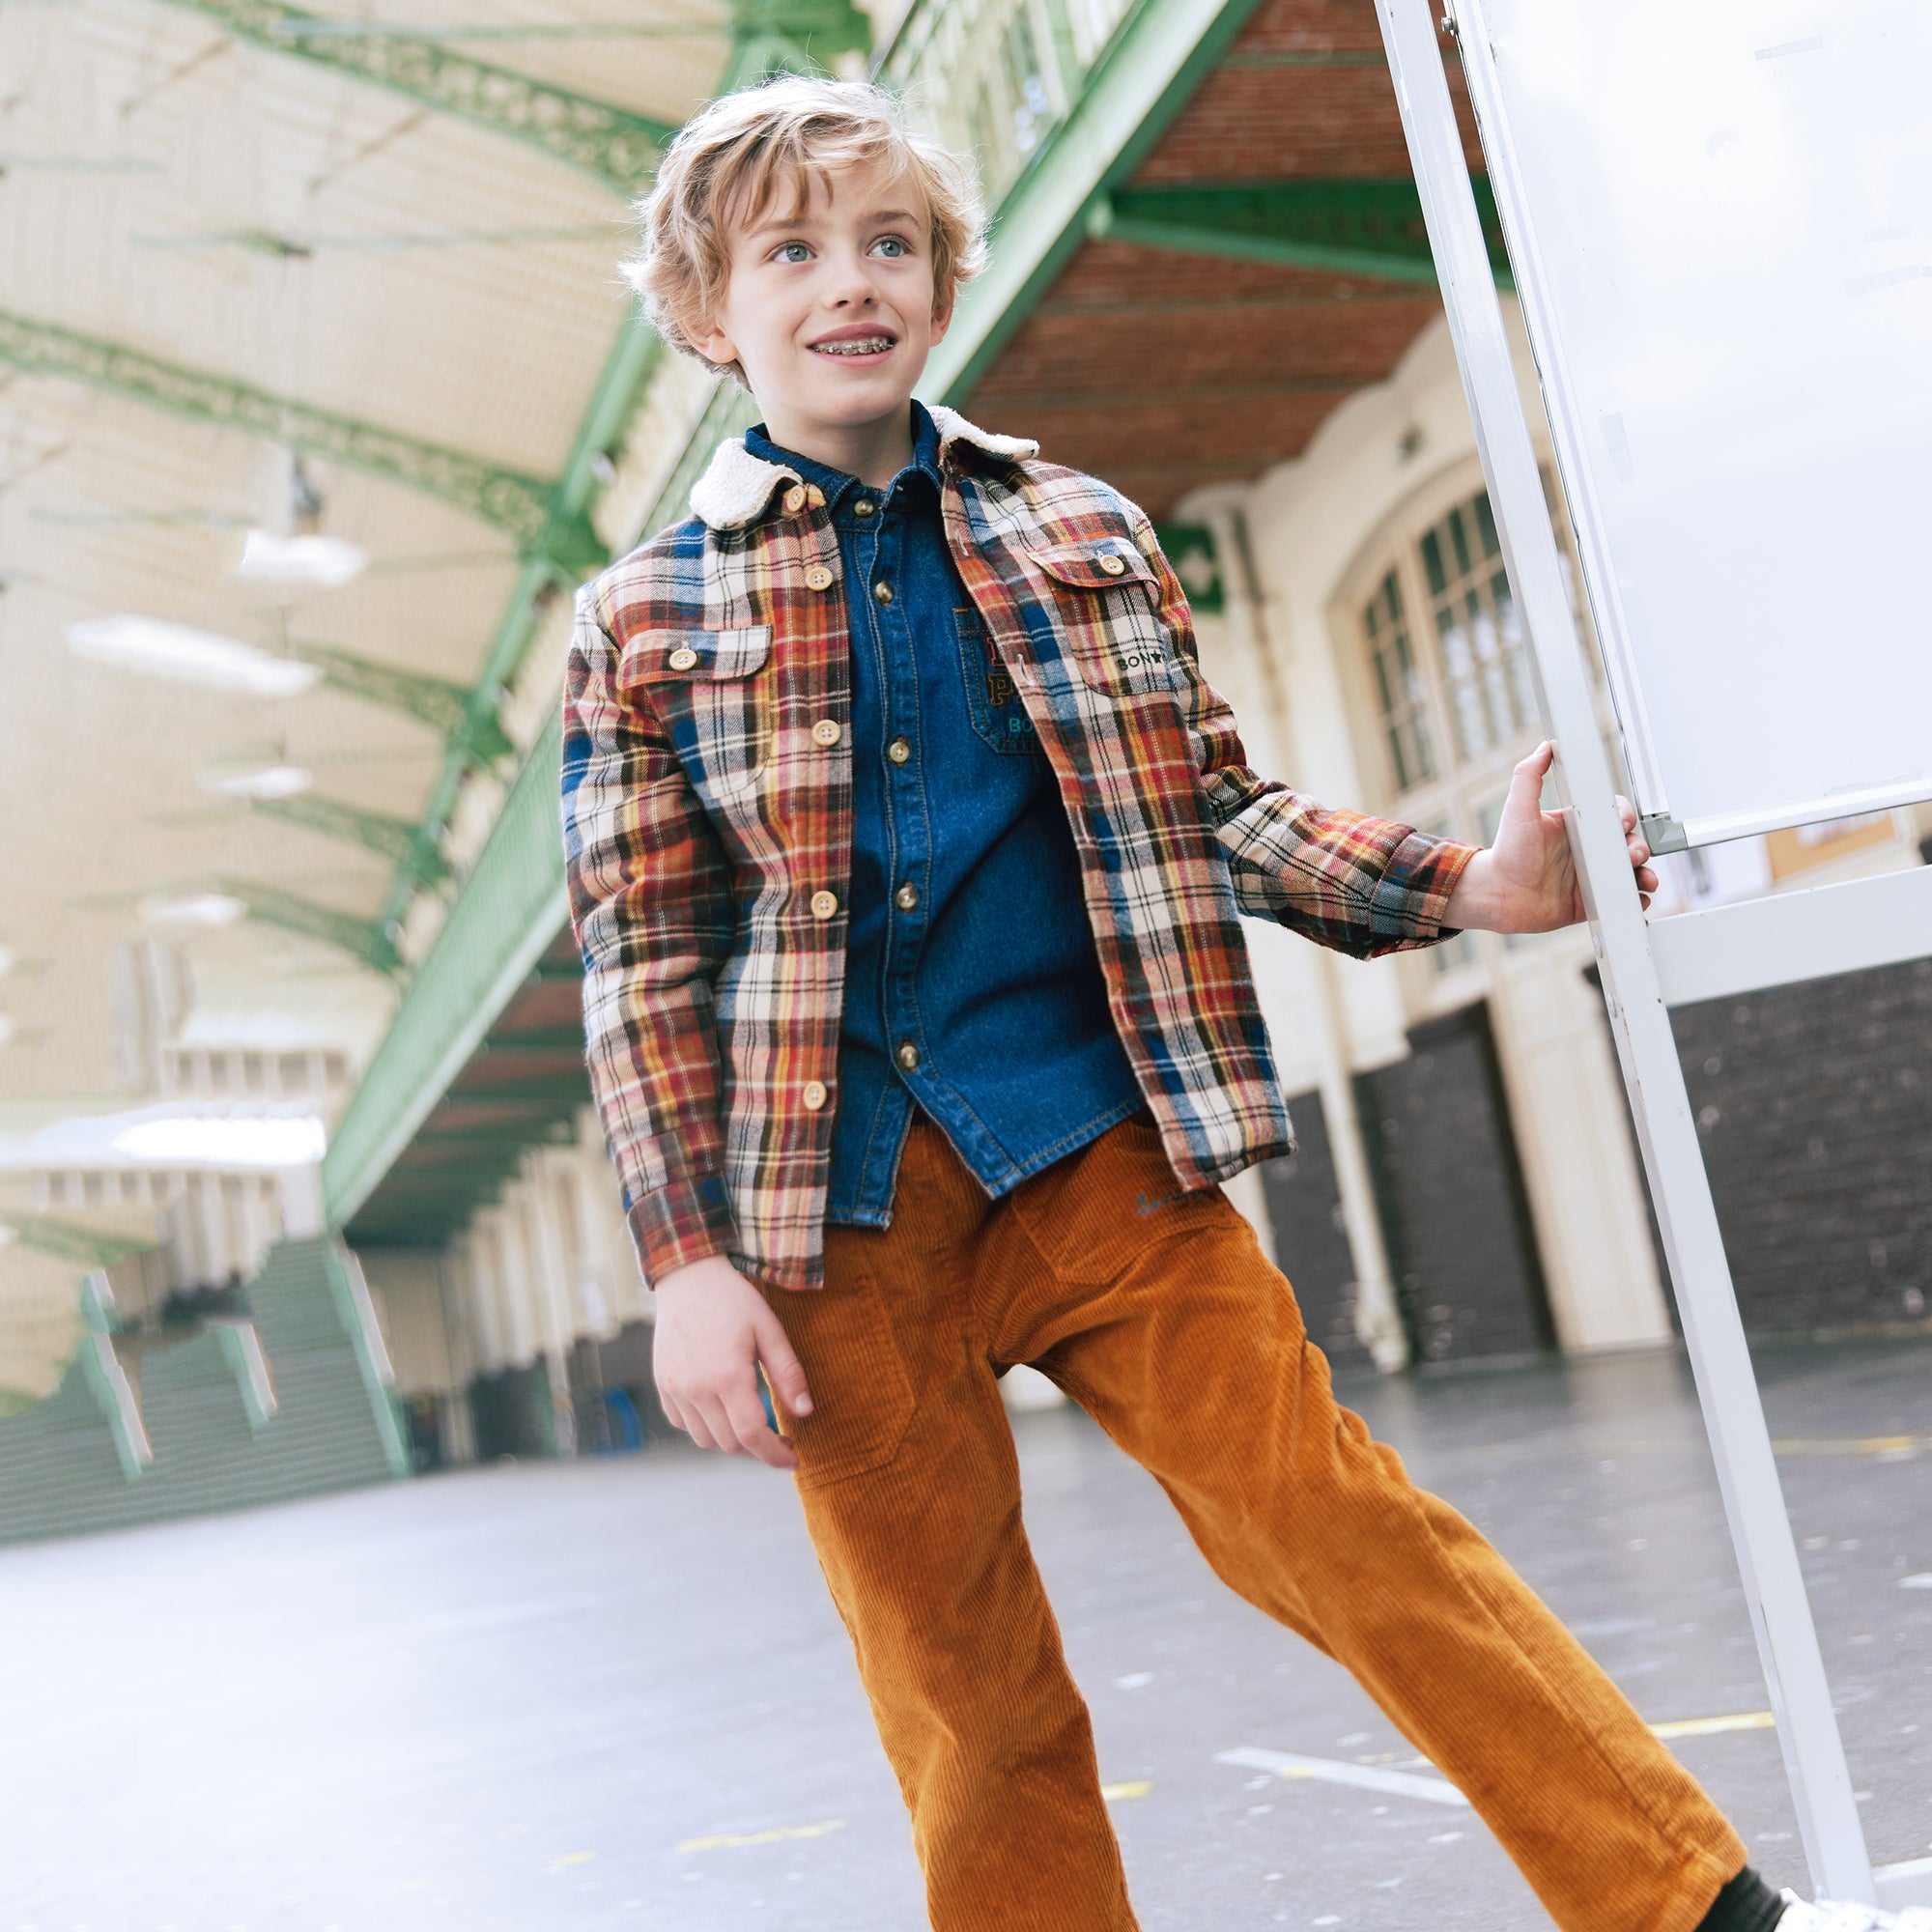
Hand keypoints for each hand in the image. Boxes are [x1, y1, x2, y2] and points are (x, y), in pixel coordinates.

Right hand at [652, 1254, 811, 1470]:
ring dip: (732, 1442)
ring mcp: (675, 1389)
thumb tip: (805, 1413)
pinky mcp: (664, 1386)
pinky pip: (684, 1424)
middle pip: (729, 1443)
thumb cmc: (734, 1301)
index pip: (752, 1434)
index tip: (793, 1458)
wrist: (688, 1278)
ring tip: (753, 1426)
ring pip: (705, 1440)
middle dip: (758, 1450)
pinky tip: (723, 1412)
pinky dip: (706, 1428)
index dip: (774, 1454)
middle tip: (781, 1439)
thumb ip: (788, 1374)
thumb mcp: (769, 1330)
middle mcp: (696, 1389)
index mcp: (727, 1376)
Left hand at [1443, 742, 1657, 934]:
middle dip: (1639, 847)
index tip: (1621, 823)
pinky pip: (1621, 897)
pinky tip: (1637, 898)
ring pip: (1630, 871)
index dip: (1623, 818)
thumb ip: (1529, 775)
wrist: (1497, 894)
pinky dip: (1635, 899)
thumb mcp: (1518, 808)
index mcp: (1576, 826)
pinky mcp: (1590, 901)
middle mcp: (1586, 850)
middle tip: (1633, 855)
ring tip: (1644, 879)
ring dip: (1645, 872)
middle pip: (1628, 843)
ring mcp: (1590, 876)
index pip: (1612, 816)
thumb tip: (1545, 747)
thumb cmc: (1505, 852)